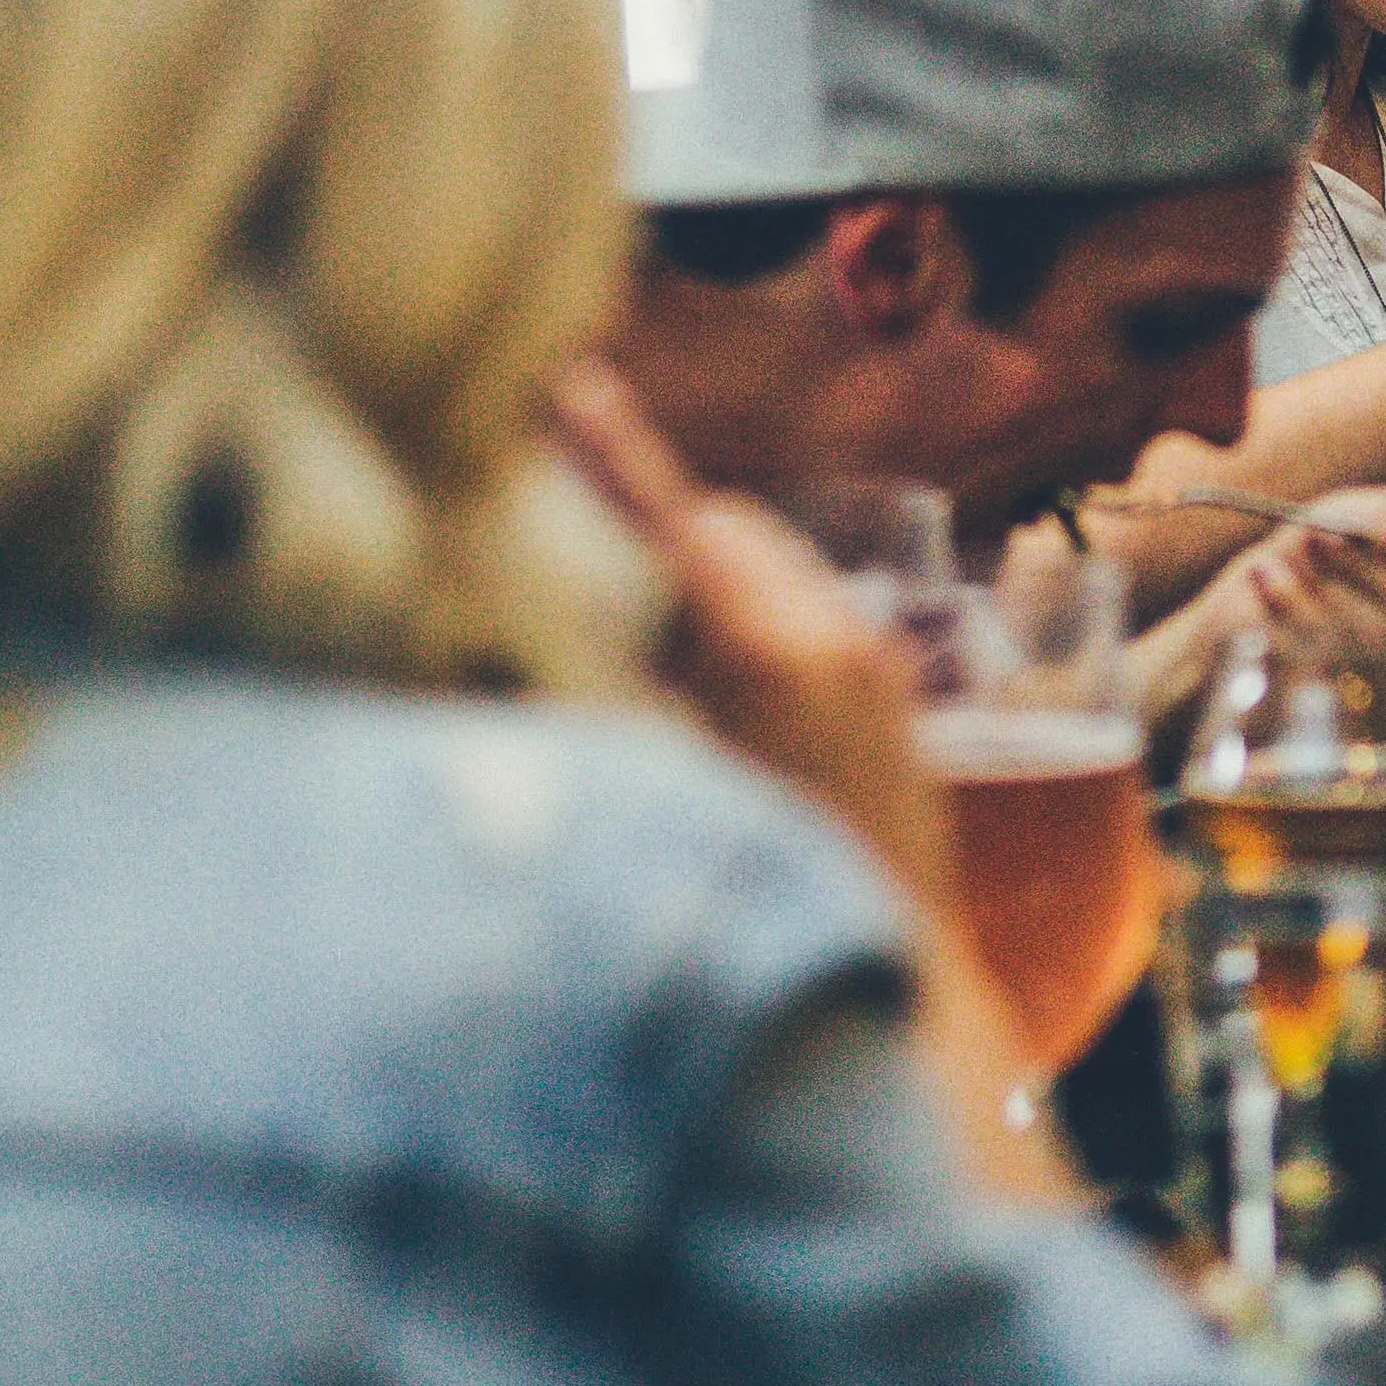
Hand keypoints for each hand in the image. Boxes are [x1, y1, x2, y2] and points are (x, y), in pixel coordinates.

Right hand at [554, 366, 1074, 1207]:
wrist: (892, 1002)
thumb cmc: (754, 906)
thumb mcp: (648, 790)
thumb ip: (580, 696)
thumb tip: (492, 635)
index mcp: (770, 650)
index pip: (670, 515)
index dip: (605, 448)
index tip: (556, 383)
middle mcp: (838, 640)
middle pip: (723, 532)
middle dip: (650, 530)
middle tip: (572, 545)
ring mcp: (877, 672)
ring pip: (768, 576)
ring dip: (704, 584)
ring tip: (640, 644)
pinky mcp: (893, 711)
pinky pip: (808, 627)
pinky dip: (751, 629)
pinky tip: (709, 699)